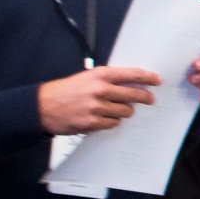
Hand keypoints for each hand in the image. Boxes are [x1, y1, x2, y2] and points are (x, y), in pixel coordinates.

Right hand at [37, 65, 159, 133]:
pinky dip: (112, 122)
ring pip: (125, 111)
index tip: (157, 80)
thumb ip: (108, 79)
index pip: (132, 74)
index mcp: (100, 75)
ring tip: (118, 109)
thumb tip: (131, 82)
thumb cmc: (65, 90)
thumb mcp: (87, 77)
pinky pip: (113, 123)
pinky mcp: (91, 122)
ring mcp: (96, 107)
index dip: (148, 77)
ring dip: (125, 111)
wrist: (42, 106)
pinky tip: (106, 118)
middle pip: (134, 95)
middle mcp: (100, 90)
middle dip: (145, 97)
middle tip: (150, 99)